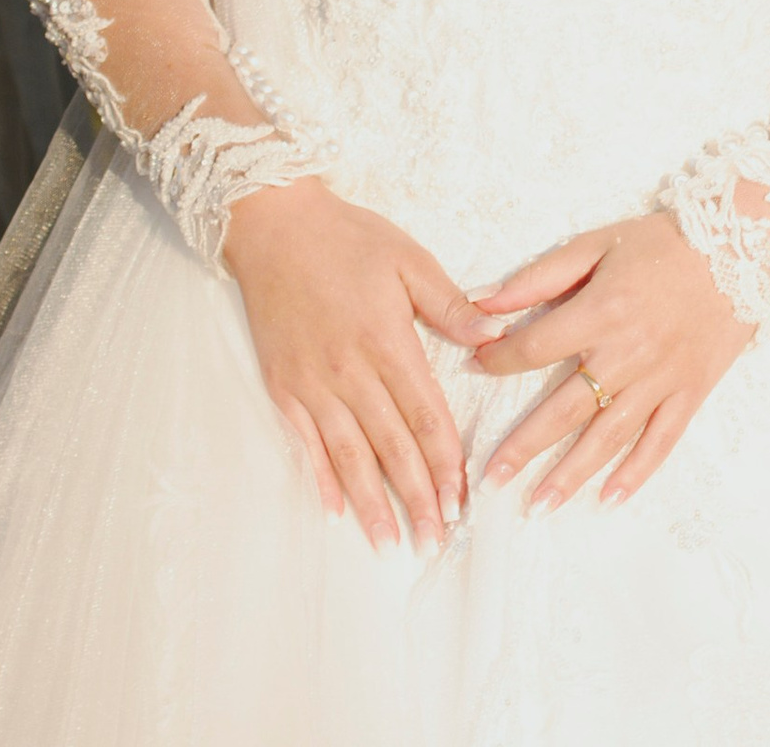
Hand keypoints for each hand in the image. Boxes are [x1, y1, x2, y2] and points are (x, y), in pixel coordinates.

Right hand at [222, 177, 499, 552]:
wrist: (274, 227)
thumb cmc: (348, 239)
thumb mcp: (410, 259)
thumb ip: (451, 304)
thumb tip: (495, 334)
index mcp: (387, 342)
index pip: (424, 415)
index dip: (444, 460)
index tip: (461, 497)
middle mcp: (348, 373)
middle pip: (390, 446)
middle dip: (416, 495)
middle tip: (436, 537)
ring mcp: (311, 385)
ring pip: (348, 456)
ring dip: (372, 502)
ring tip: (392, 542)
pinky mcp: (283, 388)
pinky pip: (306, 444)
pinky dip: (322, 479)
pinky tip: (337, 509)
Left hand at [471, 212, 749, 513]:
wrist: (742, 245)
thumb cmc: (664, 242)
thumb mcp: (598, 244)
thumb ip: (540, 276)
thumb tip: (483, 301)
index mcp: (601, 312)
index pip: (535, 349)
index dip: (499, 360)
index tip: (476, 366)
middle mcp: (627, 354)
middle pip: (564, 410)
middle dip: (523, 446)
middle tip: (489, 479)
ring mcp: (661, 378)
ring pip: (608, 436)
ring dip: (570, 474)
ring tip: (537, 507)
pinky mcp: (690, 391)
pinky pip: (661, 440)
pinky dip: (636, 473)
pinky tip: (608, 499)